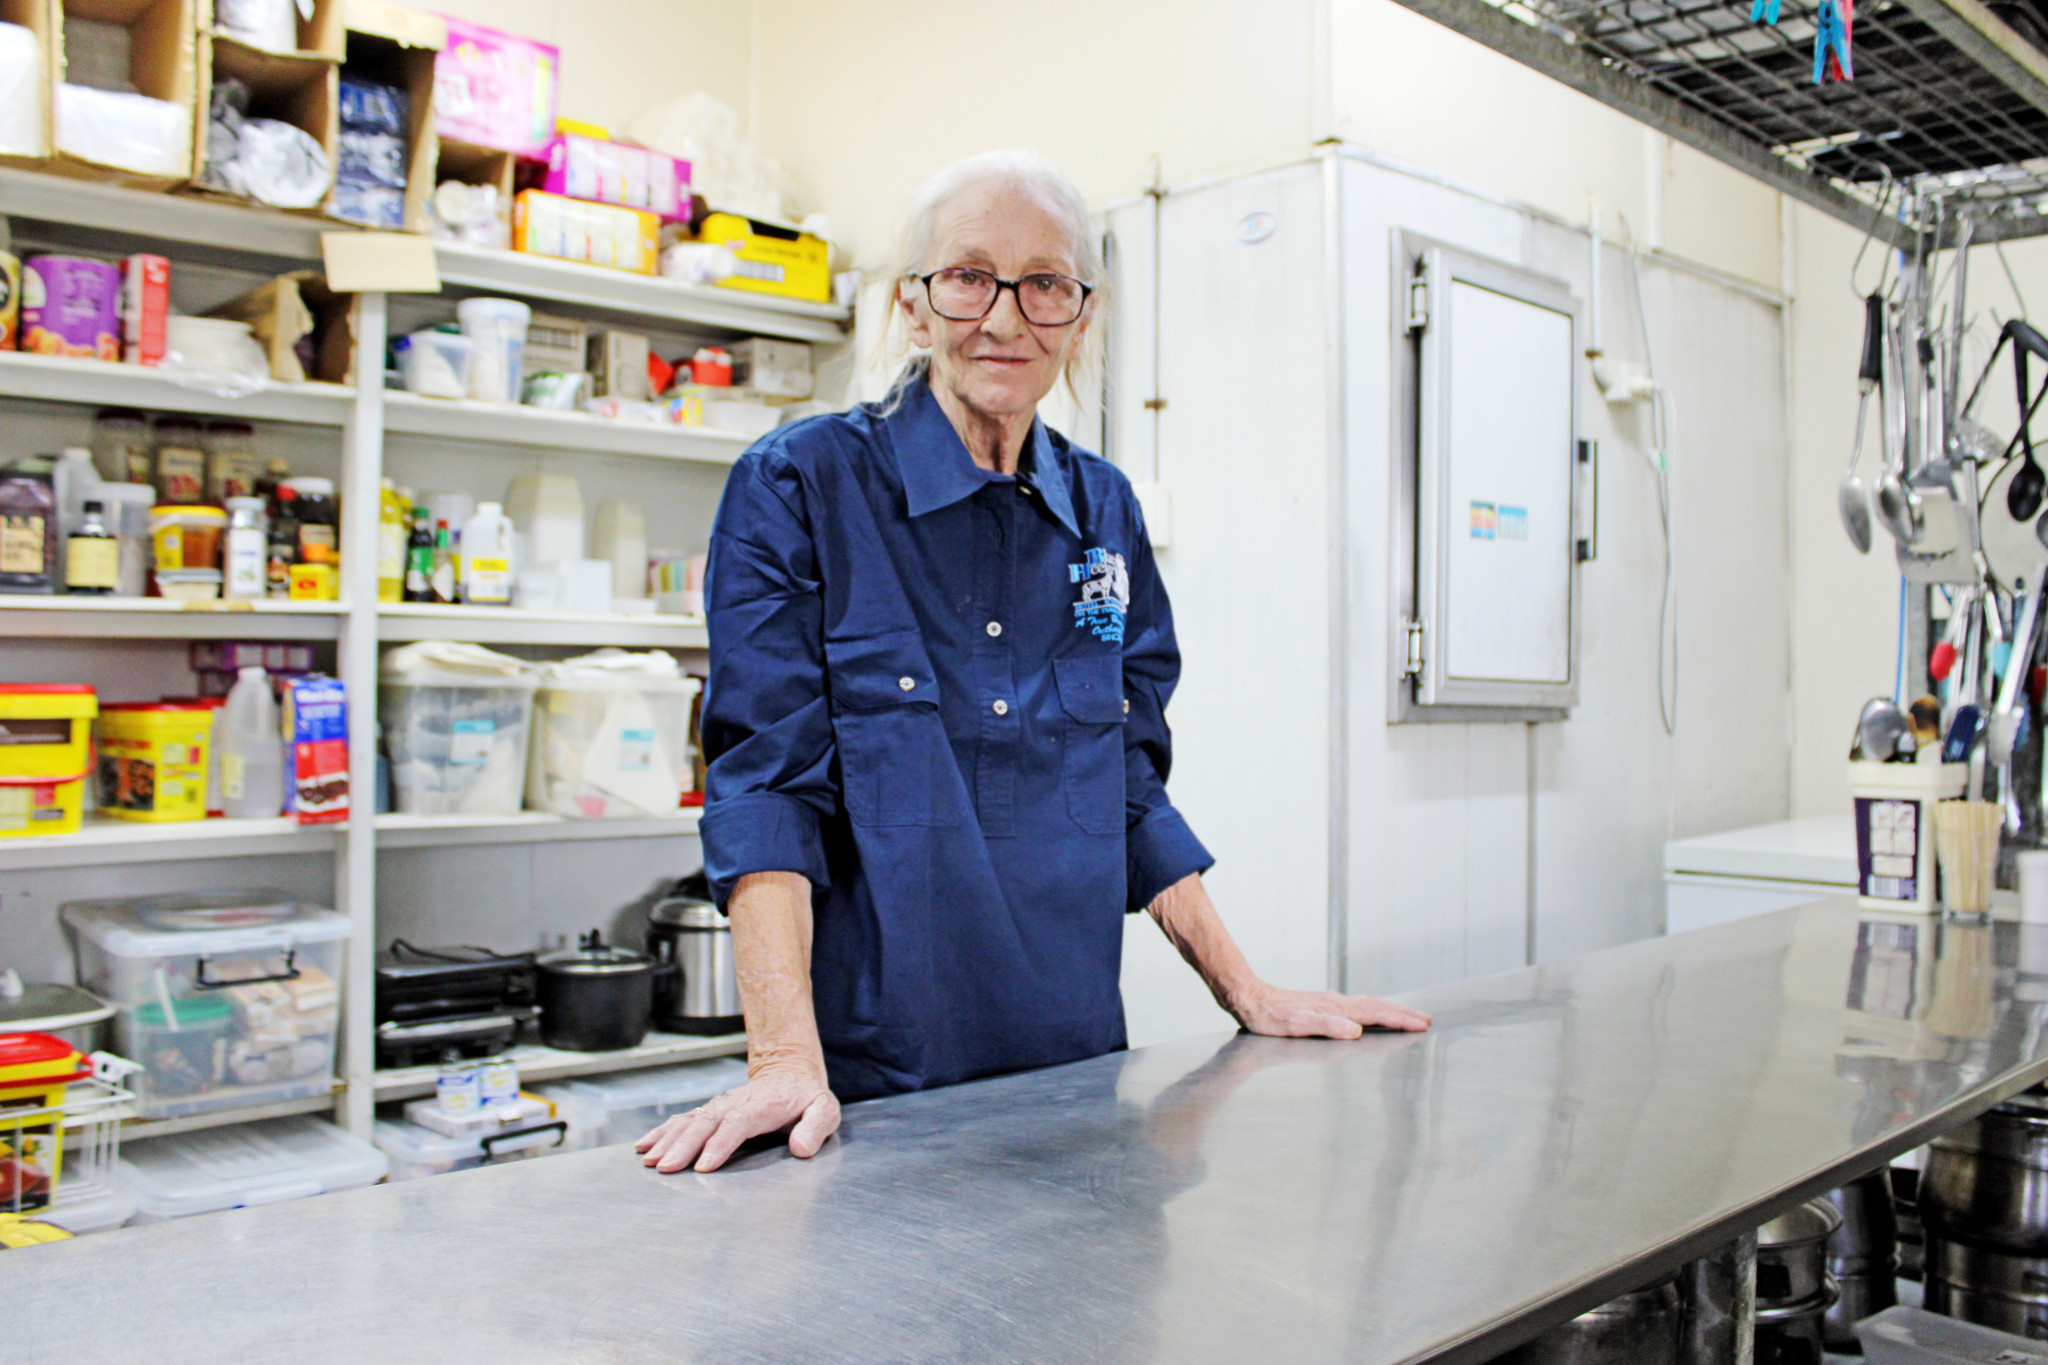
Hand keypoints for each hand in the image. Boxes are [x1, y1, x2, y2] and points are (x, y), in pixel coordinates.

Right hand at [636, 1061, 839, 1173]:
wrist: (789, 1070)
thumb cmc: (807, 1096)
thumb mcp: (824, 1110)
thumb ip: (816, 1127)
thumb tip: (801, 1148)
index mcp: (762, 1106)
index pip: (738, 1124)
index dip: (720, 1144)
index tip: (705, 1165)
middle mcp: (735, 1105)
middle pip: (706, 1125)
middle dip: (684, 1146)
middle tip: (666, 1167)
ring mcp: (719, 1108)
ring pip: (689, 1123)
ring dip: (667, 1141)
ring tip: (649, 1160)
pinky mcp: (710, 1113)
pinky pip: (682, 1121)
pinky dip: (661, 1132)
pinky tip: (643, 1146)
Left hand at [1230, 982, 1430, 1039]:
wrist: (1248, 998)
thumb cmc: (1268, 1017)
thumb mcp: (1294, 1026)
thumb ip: (1325, 1026)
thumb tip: (1355, 1029)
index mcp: (1334, 1009)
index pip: (1375, 1013)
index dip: (1400, 1020)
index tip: (1422, 1024)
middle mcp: (1335, 1003)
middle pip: (1377, 1006)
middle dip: (1403, 1013)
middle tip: (1426, 1020)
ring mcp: (1329, 1003)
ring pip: (1368, 1004)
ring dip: (1391, 1010)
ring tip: (1409, 1015)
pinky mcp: (1321, 1005)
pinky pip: (1356, 1006)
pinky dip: (1374, 1010)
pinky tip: (1372, 1014)